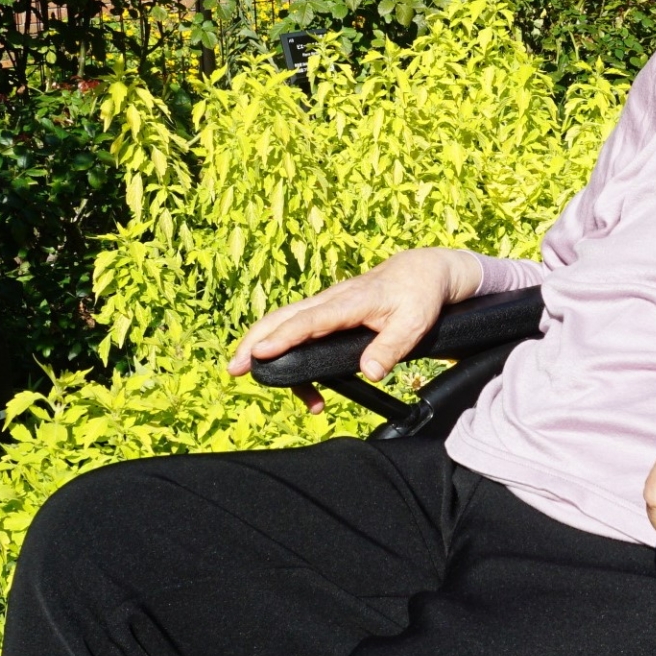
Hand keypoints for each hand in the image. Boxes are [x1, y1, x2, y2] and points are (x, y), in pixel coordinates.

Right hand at [227, 247, 486, 410]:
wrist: (421, 272)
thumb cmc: (418, 296)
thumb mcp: (414, 324)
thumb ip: (391, 348)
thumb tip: (369, 372)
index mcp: (350, 302)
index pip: (309, 321)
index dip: (283, 338)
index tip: (259, 353)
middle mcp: (331, 300)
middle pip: (282, 317)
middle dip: (254, 340)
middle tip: (234, 368)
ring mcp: (327, 305)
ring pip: (284, 320)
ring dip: (263, 344)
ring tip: (251, 375)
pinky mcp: (328, 312)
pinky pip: (298, 327)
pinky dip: (285, 348)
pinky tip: (301, 384)